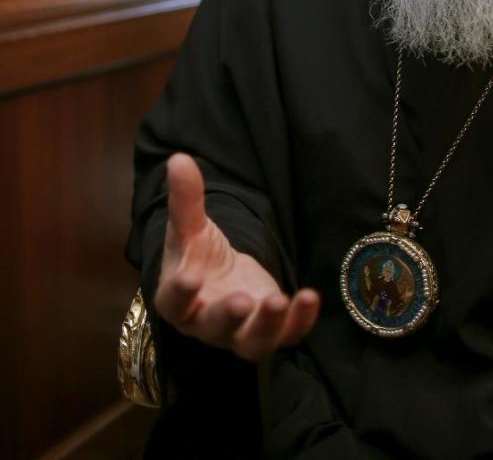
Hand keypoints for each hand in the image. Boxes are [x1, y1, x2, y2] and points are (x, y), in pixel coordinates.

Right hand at [154, 153, 320, 361]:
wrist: (220, 279)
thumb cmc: (198, 255)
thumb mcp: (191, 227)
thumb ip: (186, 198)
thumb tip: (178, 158)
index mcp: (178, 299)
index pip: (174, 301)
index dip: (180, 292)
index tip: (190, 276)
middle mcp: (206, 323)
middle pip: (214, 328)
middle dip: (227, 316)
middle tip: (241, 301)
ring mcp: (240, 332)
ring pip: (252, 343)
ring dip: (268, 326)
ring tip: (282, 300)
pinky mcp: (270, 331)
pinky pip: (286, 335)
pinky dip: (300, 322)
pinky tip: (310, 297)